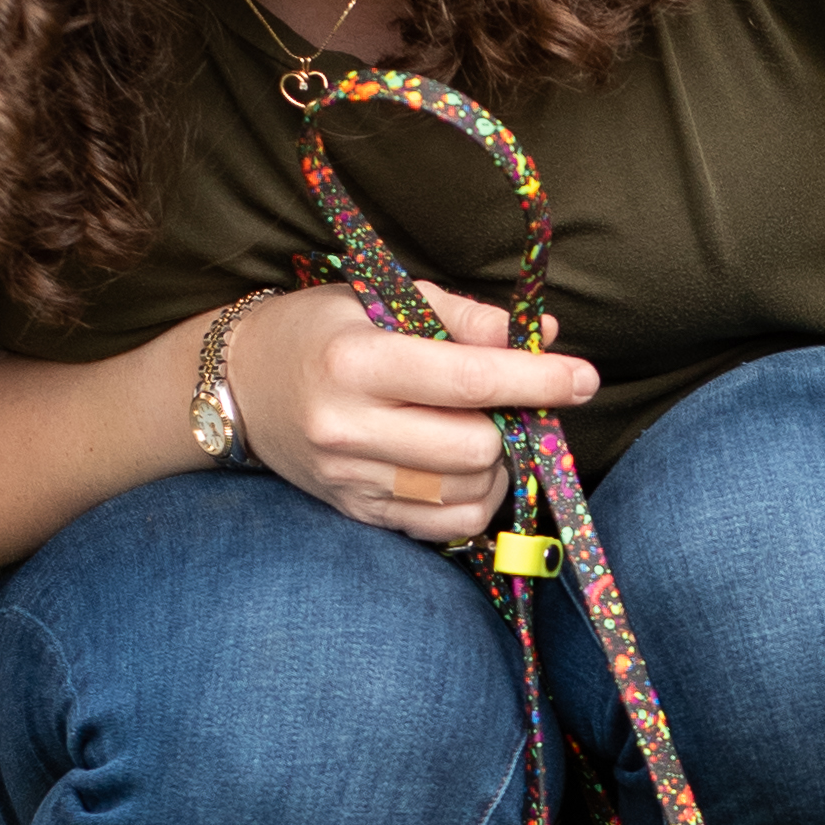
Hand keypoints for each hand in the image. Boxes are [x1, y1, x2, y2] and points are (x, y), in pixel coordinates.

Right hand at [227, 276, 601, 545]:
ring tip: (486, 430)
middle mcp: (348, 428)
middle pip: (474, 447)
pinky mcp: (357, 512)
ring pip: (466, 494)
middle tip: (515, 401)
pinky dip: (474, 501)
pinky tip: (466, 467)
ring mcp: (350, 479)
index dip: (537, 380)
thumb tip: (544, 338)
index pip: (467, 379)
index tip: (583, 376)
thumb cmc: (321, 330)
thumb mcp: (381, 298)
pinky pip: (443, 526)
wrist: (241, 384)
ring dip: (497, 465)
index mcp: (356, 362)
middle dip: (512, 424)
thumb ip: (464, 317)